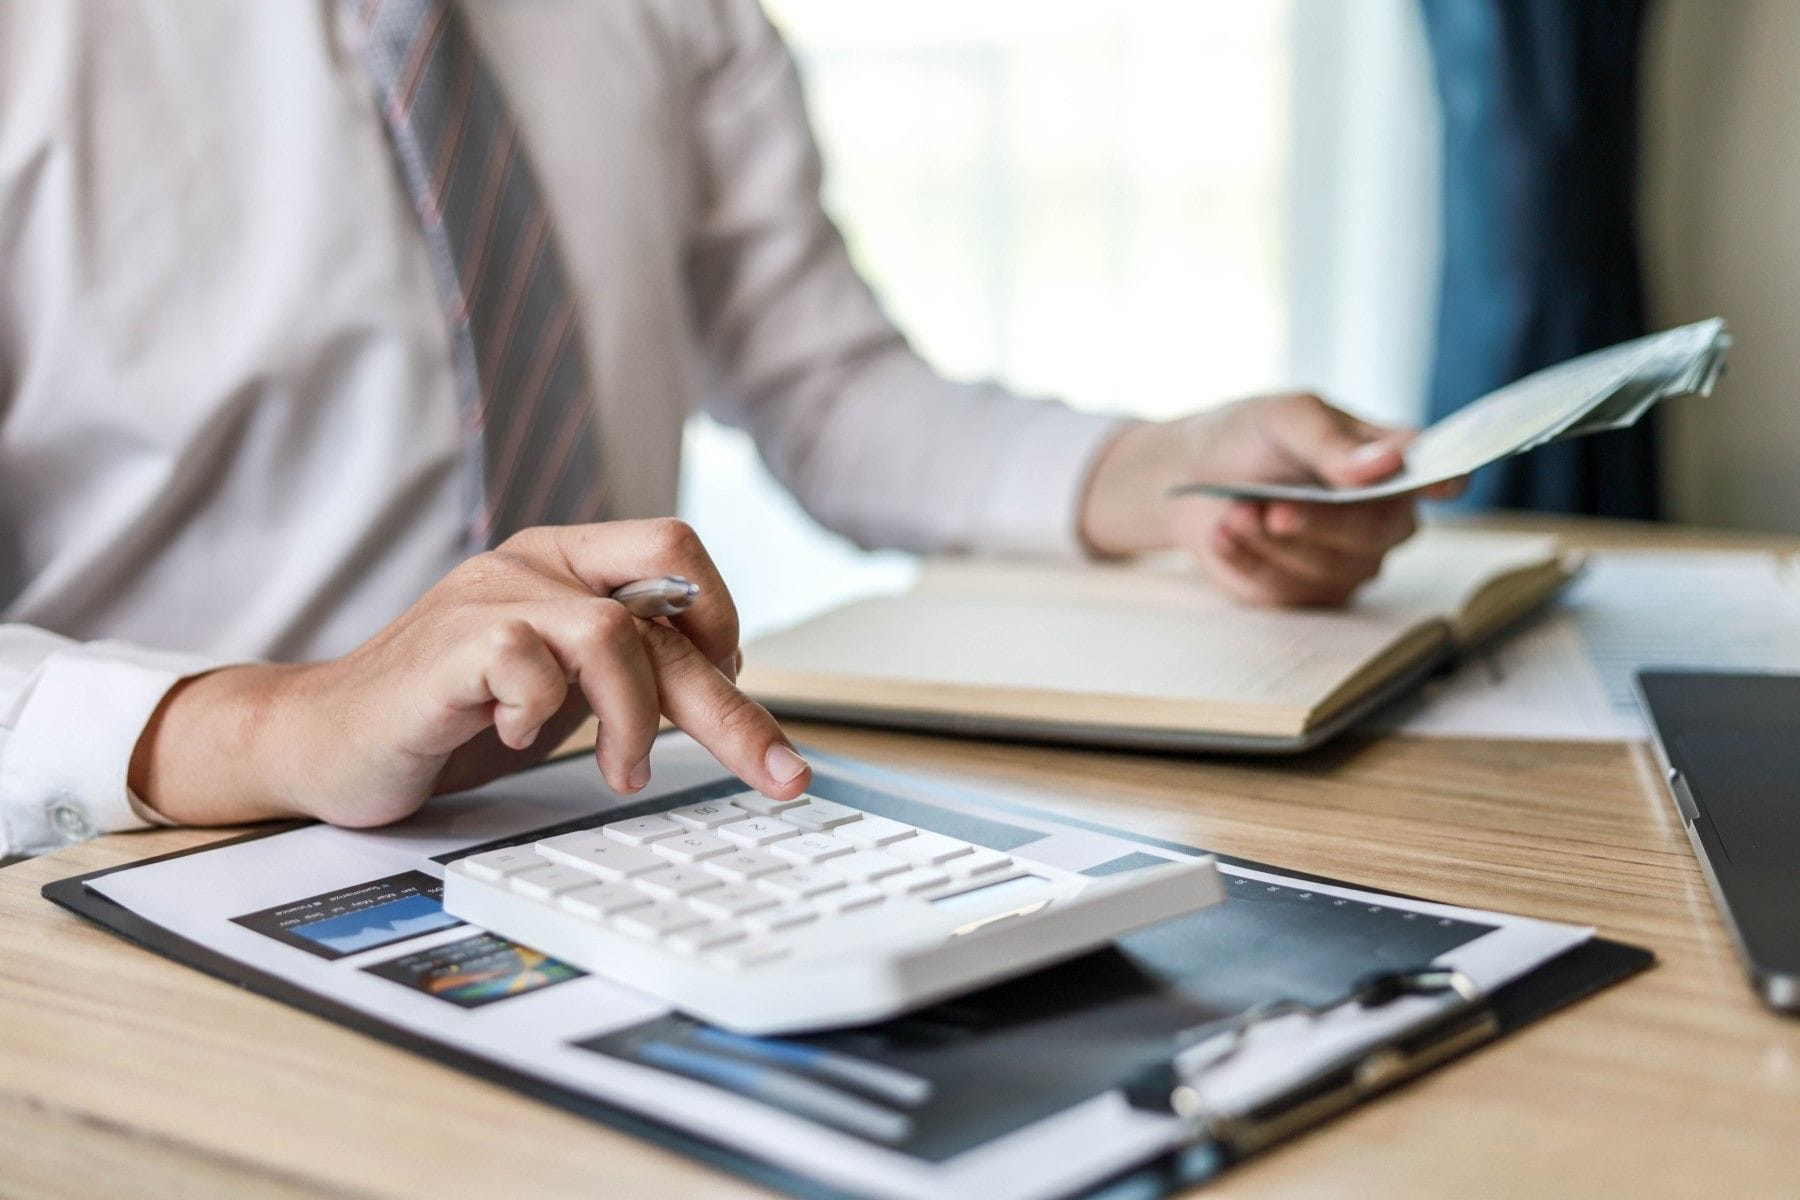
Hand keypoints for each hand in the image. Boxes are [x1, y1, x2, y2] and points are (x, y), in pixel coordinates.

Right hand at [130, 519, 809, 828]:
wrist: (324, 741)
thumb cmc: (449, 717)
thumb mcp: (561, 688)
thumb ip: (626, 672)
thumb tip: (727, 693)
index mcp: (567, 563)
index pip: (676, 552)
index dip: (720, 620)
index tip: (729, 692)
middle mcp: (534, 564)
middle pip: (666, 595)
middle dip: (732, 700)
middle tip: (776, 772)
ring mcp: (489, 597)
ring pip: (613, 633)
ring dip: (636, 719)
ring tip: (620, 771)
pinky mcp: (449, 645)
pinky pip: (531, 666)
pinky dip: (542, 715)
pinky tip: (515, 736)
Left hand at [1079, 393, 1457, 605]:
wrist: (1192, 475)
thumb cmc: (1250, 436)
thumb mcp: (1283, 417)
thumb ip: (1329, 441)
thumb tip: (1386, 463)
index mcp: (1394, 462)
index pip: (1442, 473)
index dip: (1448, 479)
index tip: (1444, 483)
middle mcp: (1386, 516)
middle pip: (1377, 533)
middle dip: (1319, 523)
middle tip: (1271, 508)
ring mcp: (1351, 560)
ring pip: (1328, 567)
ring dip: (1270, 541)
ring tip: (1235, 510)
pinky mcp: (1309, 591)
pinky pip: (1287, 590)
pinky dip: (1247, 560)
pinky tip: (1224, 533)